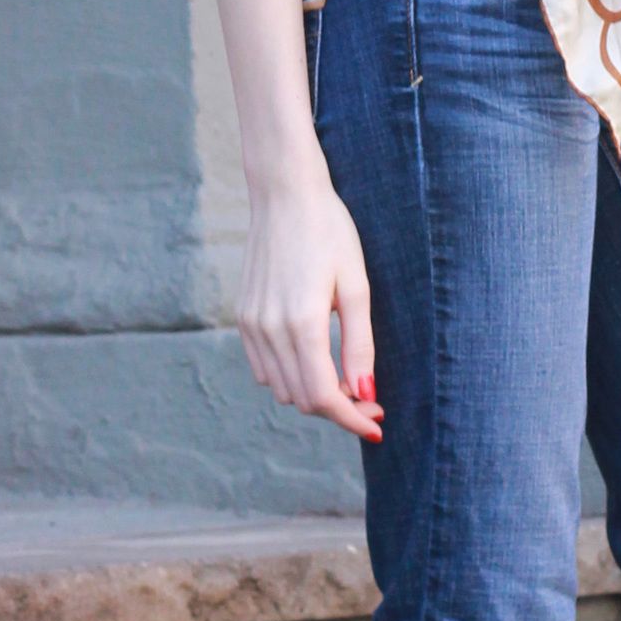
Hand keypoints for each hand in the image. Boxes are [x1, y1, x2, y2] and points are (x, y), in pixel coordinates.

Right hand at [237, 158, 381, 438]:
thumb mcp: (357, 286)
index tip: (377, 425)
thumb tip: (365, 392)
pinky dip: (289, 375)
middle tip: (370, 396)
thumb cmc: (330, 233)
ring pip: (281, 388)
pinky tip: (315, 358)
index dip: (351, 418)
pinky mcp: (243, 317)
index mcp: (302, 323)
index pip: (324, 396)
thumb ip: (359, 344)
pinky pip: (263, 368)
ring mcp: (251, 325)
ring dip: (313, 393)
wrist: (284, 195)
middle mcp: (269, 329)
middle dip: (338, 407)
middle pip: (302, 399)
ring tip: (345, 375)